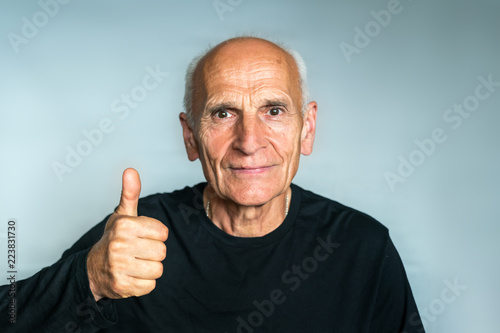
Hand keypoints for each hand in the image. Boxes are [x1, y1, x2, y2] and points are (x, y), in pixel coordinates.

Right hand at [87, 168, 168, 301]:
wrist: (93, 269)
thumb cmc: (114, 238)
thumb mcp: (122, 215)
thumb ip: (130, 193)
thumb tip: (131, 170)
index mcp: (124, 225)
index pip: (163, 233)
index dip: (156, 236)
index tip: (143, 236)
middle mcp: (119, 245)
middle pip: (162, 252)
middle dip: (154, 253)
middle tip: (139, 251)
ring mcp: (119, 267)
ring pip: (158, 269)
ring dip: (150, 269)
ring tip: (136, 263)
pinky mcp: (121, 286)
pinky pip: (150, 286)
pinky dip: (144, 283)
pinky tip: (133, 276)